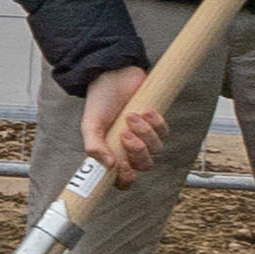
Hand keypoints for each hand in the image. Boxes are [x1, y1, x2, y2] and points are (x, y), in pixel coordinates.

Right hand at [86, 63, 161, 181]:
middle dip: (138, 152)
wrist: (113, 74)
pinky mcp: (156, 123)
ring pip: (156, 149)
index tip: (122, 166)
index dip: (126, 178)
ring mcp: (144, 137)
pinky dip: (155, 122)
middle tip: (126, 135)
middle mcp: (128, 148)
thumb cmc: (99, 100)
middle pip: (143, 165)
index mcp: (111, 153)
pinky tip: (144, 110)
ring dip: (145, 133)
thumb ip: (94, 146)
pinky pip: (164, 132)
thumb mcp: (90, 124)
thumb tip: (108, 166)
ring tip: (131, 115)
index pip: (122, 179)